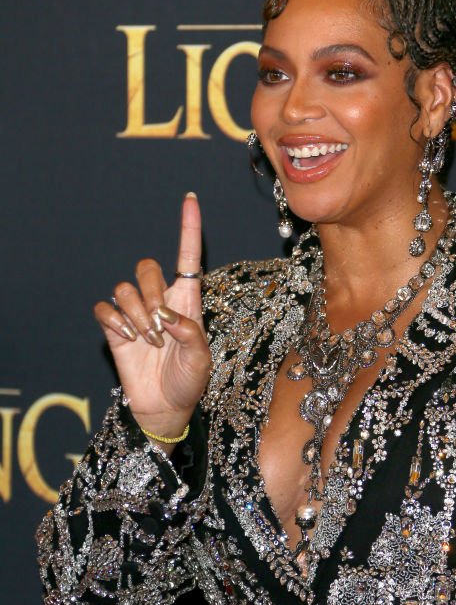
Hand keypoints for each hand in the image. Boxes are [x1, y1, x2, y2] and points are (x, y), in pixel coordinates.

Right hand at [93, 192, 210, 444]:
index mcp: (187, 300)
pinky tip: (127, 339)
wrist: (165, 405)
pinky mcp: (115, 327)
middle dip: (151, 294)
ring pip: (124, 288)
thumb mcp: (201, 360)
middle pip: (147, 267)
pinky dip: (114, 321)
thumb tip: (170, 317)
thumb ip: (191, 334)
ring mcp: (136, 313)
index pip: (187, 256)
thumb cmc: (189, 381)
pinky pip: (105, 308)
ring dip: (136, 314)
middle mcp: (160, 300)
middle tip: (160, 327)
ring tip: (148, 340)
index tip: (190, 199)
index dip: (189, 228)